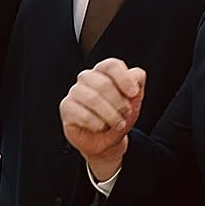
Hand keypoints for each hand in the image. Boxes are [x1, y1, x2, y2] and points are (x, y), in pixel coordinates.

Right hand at [59, 58, 144, 179]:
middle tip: (126, 114)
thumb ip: (137, 82)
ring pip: (93, 99)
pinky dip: (97, 124)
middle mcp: (87, 78)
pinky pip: (83, 114)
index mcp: (103, 71)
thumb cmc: (118, 115)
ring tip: (118, 124)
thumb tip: (135, 76)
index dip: (124, 79)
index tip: (134, 94)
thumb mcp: (134, 99)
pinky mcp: (66, 107)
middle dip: (119, 103)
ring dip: (110, 115)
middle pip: (103, 84)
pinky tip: (101, 127)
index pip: (111, 65)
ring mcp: (74, 92)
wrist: (106, 140)